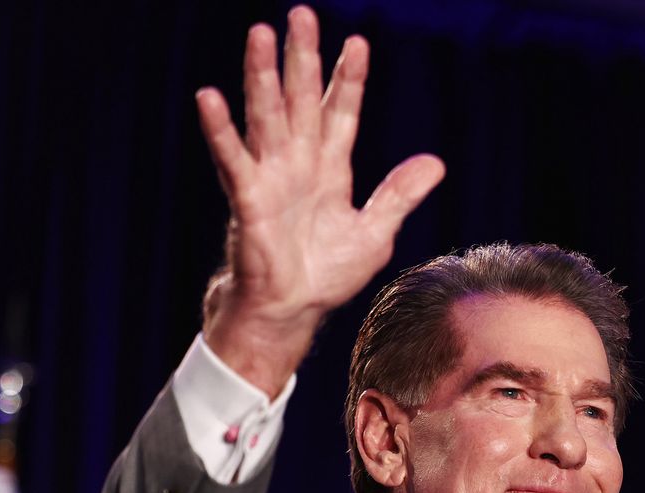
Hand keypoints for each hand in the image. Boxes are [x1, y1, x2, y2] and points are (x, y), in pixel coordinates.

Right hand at [196, 6, 444, 396]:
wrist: (293, 311)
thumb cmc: (326, 274)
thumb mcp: (375, 232)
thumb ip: (400, 195)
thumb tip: (436, 163)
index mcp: (330, 169)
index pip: (341, 113)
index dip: (348, 80)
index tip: (357, 44)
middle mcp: (299, 164)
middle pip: (301, 100)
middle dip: (302, 58)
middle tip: (300, 14)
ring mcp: (271, 177)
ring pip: (267, 116)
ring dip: (261, 75)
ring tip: (260, 34)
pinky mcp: (248, 199)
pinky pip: (232, 159)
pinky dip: (220, 129)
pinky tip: (208, 97)